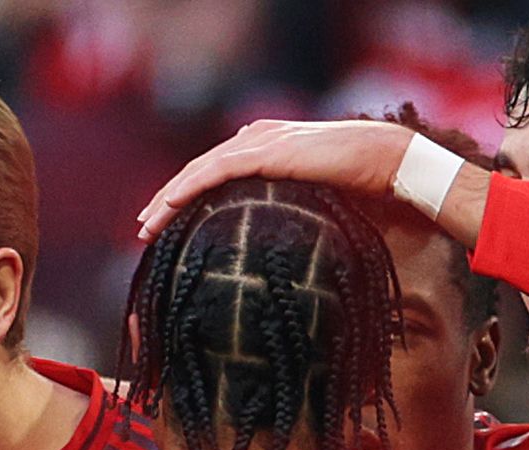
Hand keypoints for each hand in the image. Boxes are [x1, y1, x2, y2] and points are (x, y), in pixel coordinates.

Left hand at [137, 117, 414, 240]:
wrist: (384, 161)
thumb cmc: (361, 185)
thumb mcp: (314, 195)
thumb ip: (289, 202)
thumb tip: (276, 232)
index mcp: (266, 144)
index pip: (215, 169)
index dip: (188, 193)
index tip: (166, 219)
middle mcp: (257, 137)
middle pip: (200, 168)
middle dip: (168, 197)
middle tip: (144, 226)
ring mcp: (259, 141)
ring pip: (199, 169)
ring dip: (168, 197)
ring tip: (146, 225)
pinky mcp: (265, 152)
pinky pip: (214, 170)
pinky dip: (186, 188)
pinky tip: (167, 205)